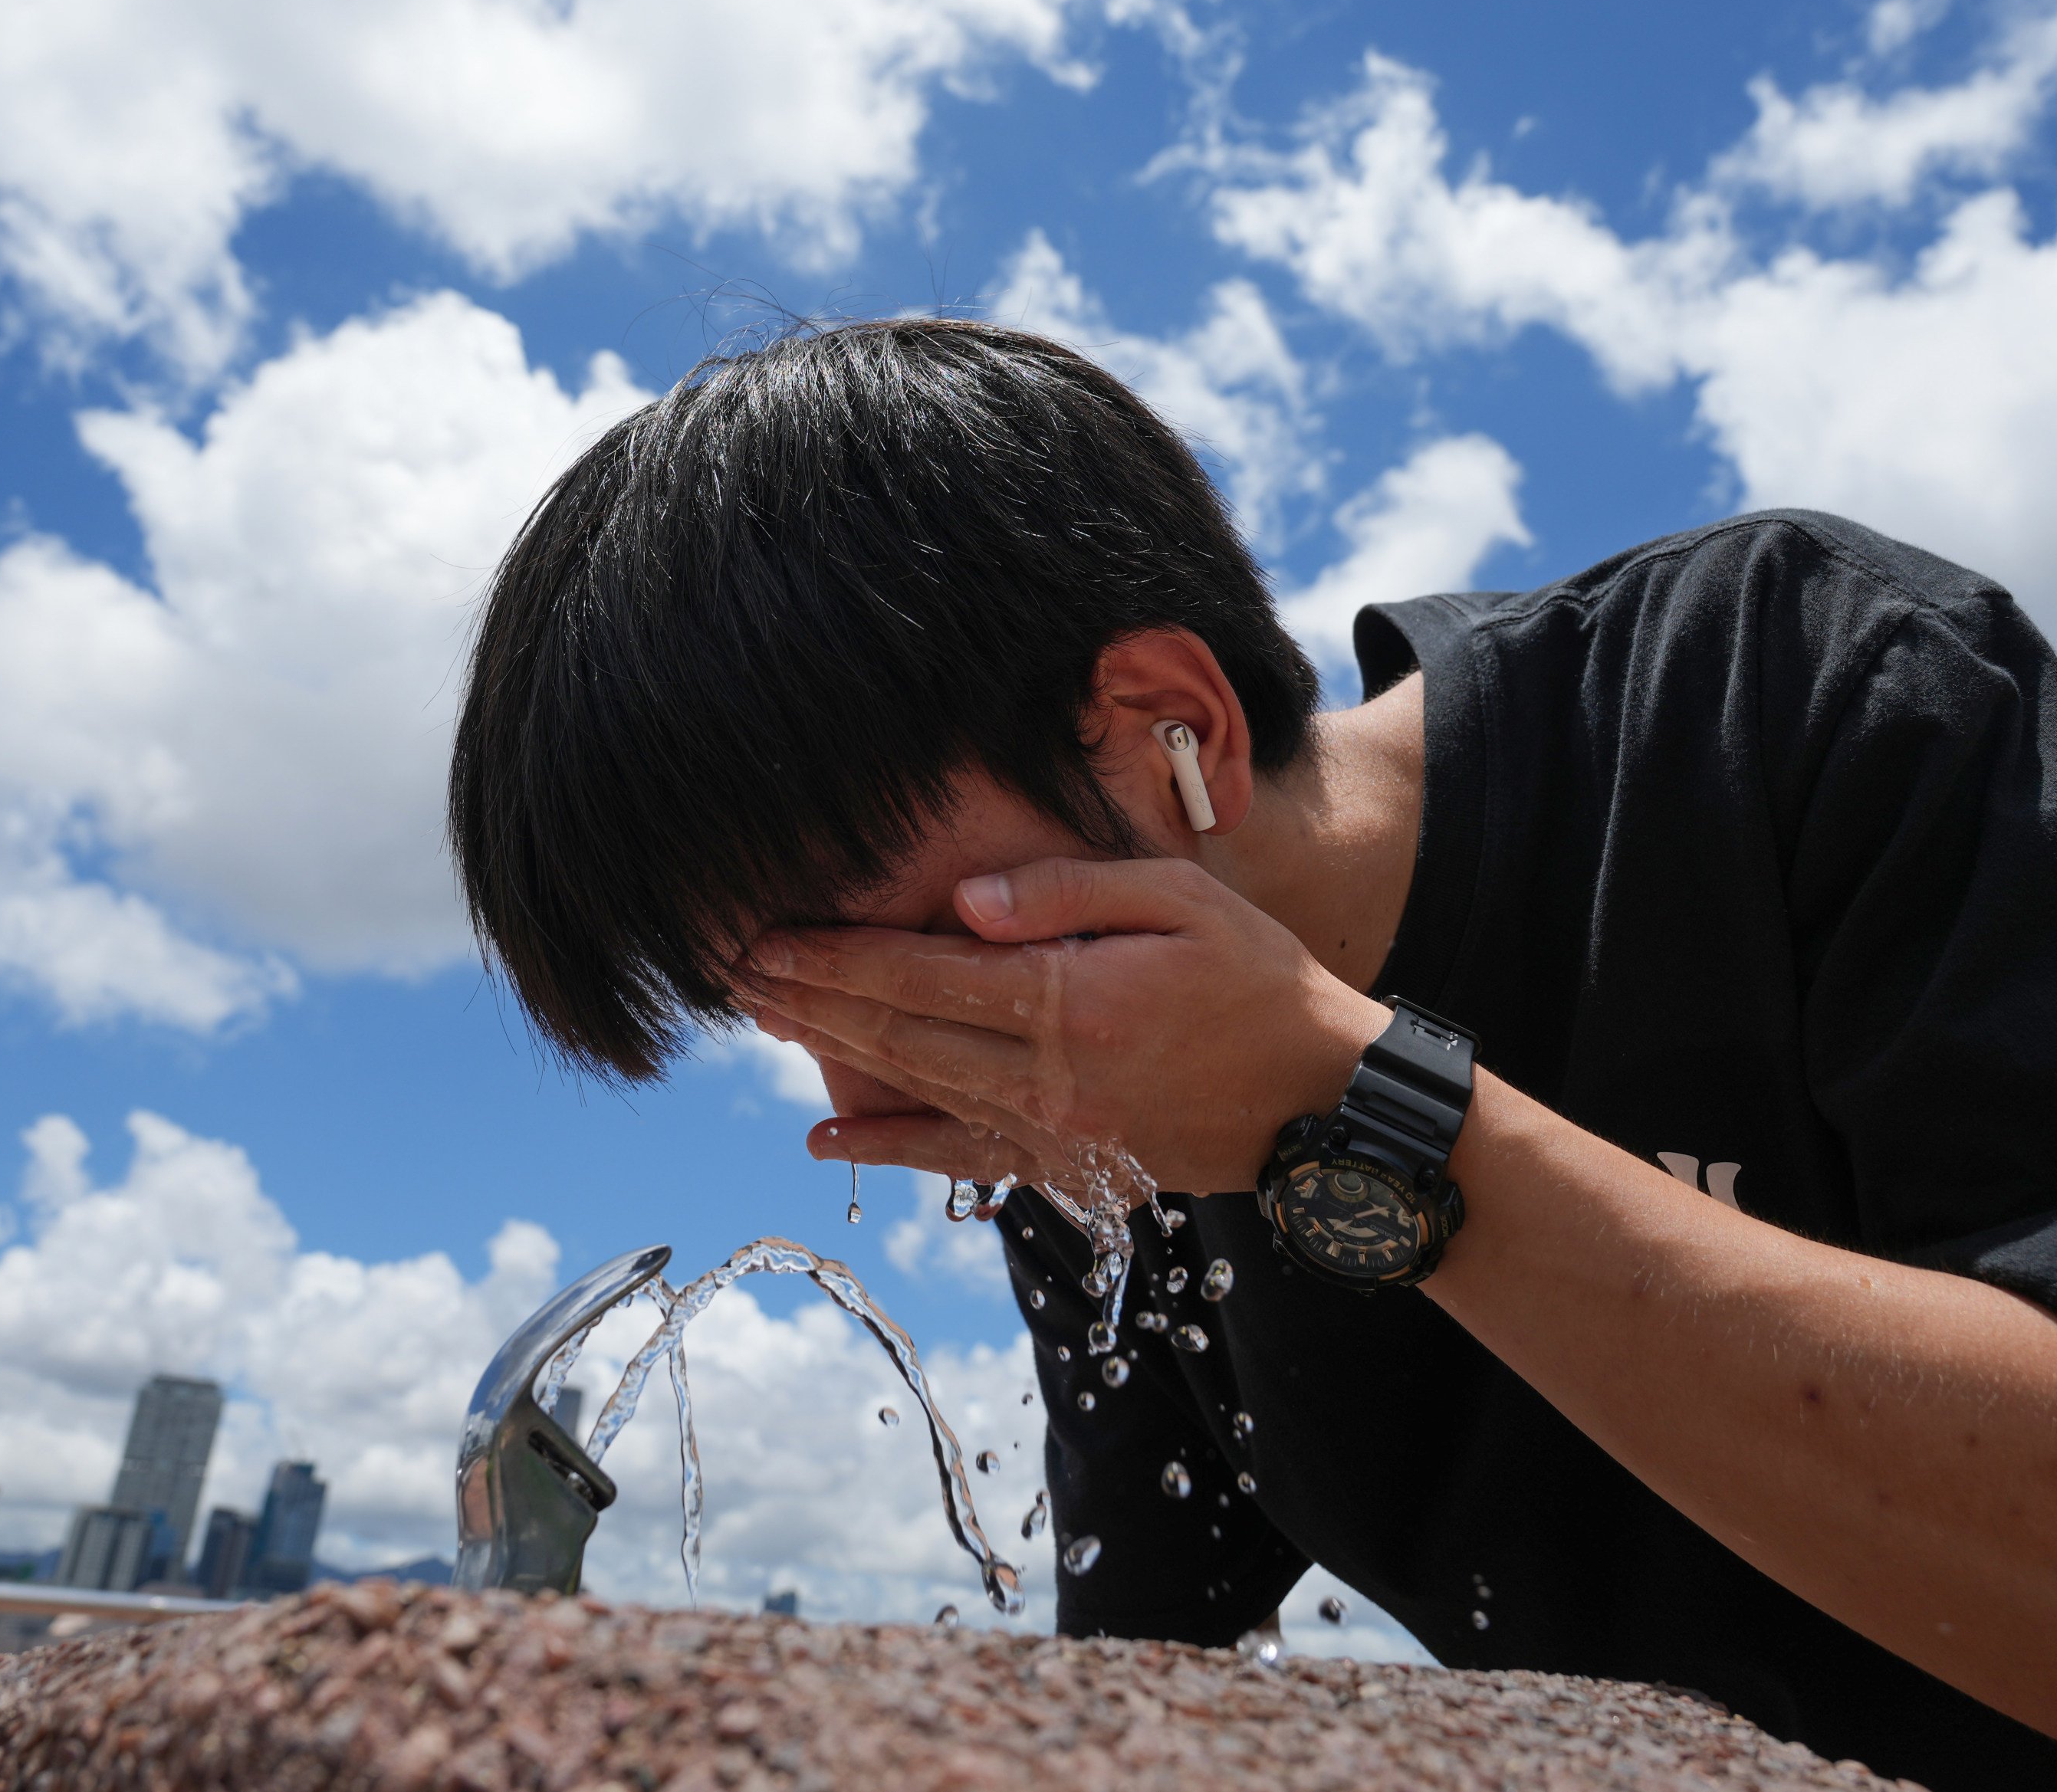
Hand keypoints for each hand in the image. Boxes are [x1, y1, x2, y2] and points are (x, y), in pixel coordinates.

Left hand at [746, 856, 1391, 1195]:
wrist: (1324, 1103)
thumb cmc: (1261, 981)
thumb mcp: (1182, 901)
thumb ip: (1069, 894)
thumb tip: (964, 905)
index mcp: (1070, 1001)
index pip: (921, 974)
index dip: (835, 955)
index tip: (766, 936)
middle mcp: (1045, 1076)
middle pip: (897, 1034)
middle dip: (807, 1000)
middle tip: (732, 971)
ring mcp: (1050, 1130)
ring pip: (914, 1089)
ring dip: (830, 1054)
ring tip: (764, 1020)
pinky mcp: (1064, 1162)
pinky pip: (956, 1158)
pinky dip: (887, 1146)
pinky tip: (828, 1137)